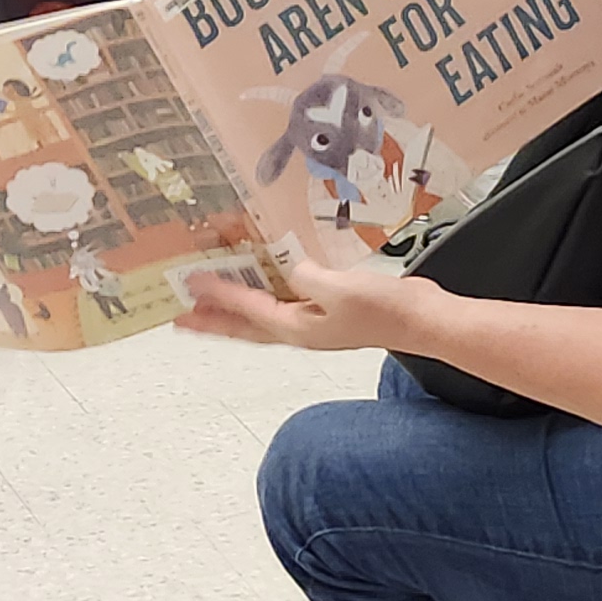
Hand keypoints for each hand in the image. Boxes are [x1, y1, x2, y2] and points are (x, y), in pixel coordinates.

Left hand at [176, 265, 440, 354]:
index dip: (217, 296)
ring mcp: (314, 324)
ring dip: (233, 312)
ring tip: (207, 304)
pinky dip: (264, 299)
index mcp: (297, 328)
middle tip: (180, 319)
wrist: (421, 320)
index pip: (247, 310)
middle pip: (244, 327)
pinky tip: (262, 286)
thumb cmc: (383, 309)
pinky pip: (284, 305)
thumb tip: (288, 270)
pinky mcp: (328, 313)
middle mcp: (300, 330)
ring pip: (261, 319)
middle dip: (212, 321)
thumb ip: (306, 277)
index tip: (189, 286)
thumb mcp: (338, 288)